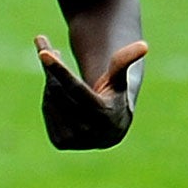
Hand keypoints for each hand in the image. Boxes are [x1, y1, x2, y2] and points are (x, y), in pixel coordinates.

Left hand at [35, 35, 144, 149]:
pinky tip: (61, 98)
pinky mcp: (60, 142)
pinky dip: (50, 98)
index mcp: (104, 113)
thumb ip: (125, 62)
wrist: (110, 132)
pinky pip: (47, 111)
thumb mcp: (119, 80)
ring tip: (61, 77)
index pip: (75, 87)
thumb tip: (143, 45)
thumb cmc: (114, 98)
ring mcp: (73, 139)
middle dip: (54, 70)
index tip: (44, 54)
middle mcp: (88, 129)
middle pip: (59, 90)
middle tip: (51, 53)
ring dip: (52, 83)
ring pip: (51, 99)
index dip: (59, 70)